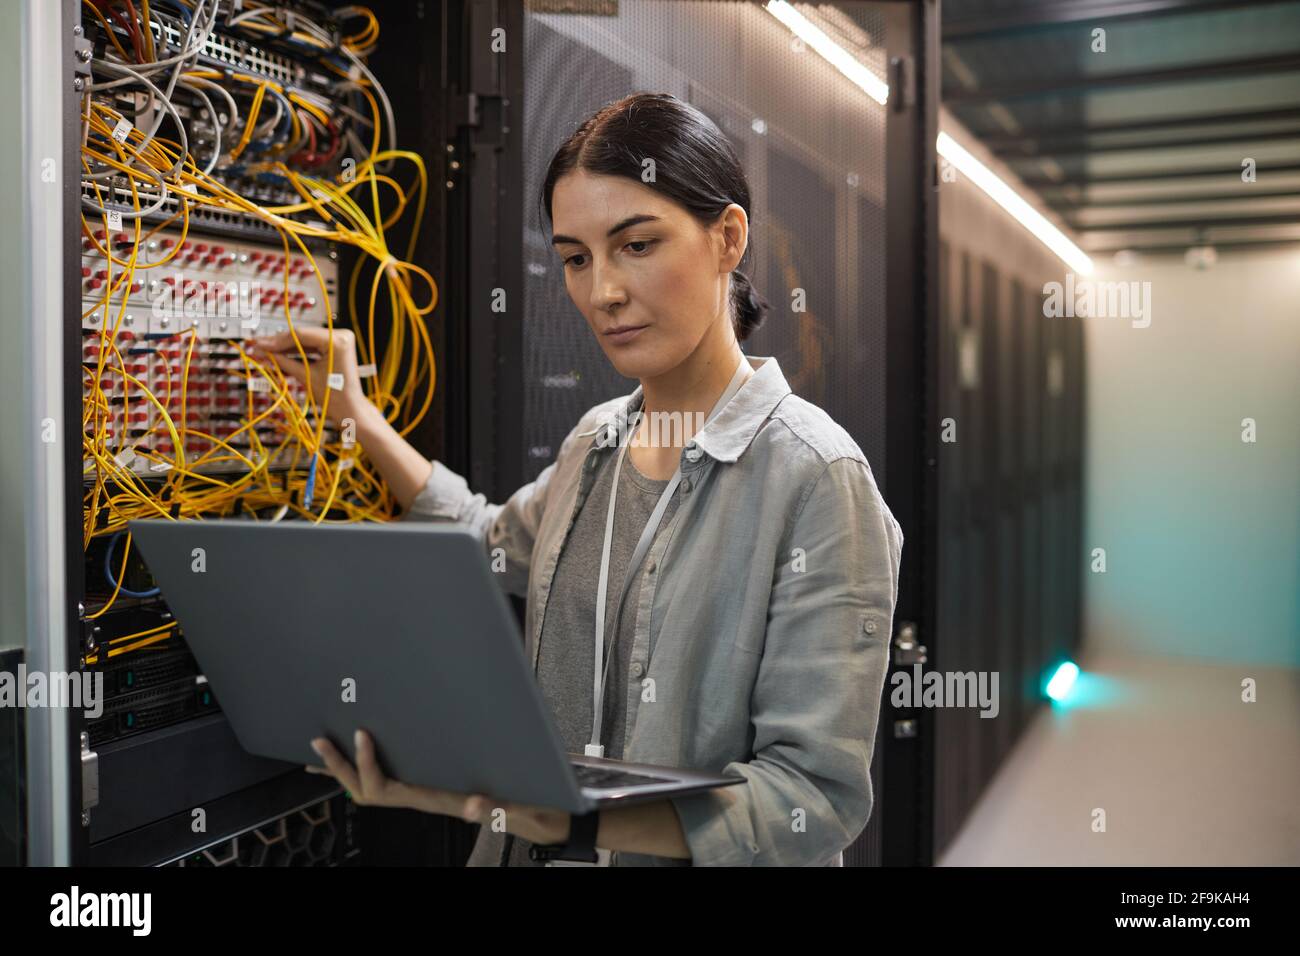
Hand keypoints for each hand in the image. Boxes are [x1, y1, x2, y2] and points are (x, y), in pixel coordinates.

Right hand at [246, 326, 371, 426]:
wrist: (350, 409)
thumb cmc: (334, 396)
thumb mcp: (305, 376)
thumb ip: (283, 361)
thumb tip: (261, 351)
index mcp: (338, 341)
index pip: (301, 335)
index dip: (277, 340)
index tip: (259, 343)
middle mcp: (341, 335)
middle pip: (302, 336)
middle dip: (279, 343)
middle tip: (257, 345)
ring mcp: (339, 340)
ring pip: (305, 341)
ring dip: (285, 347)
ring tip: (264, 351)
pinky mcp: (335, 347)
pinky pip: (311, 347)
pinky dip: (296, 352)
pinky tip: (277, 354)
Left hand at [307, 729, 572, 845]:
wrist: (539, 817)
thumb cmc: (528, 806)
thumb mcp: (517, 804)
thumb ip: (497, 806)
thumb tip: (475, 807)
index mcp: (436, 799)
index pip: (386, 789)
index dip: (368, 764)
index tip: (363, 735)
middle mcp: (424, 798)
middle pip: (367, 790)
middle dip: (341, 767)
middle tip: (321, 741)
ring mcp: (425, 795)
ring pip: (373, 788)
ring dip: (346, 769)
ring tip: (324, 750)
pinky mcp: (431, 789)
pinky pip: (389, 782)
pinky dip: (367, 769)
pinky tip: (360, 756)